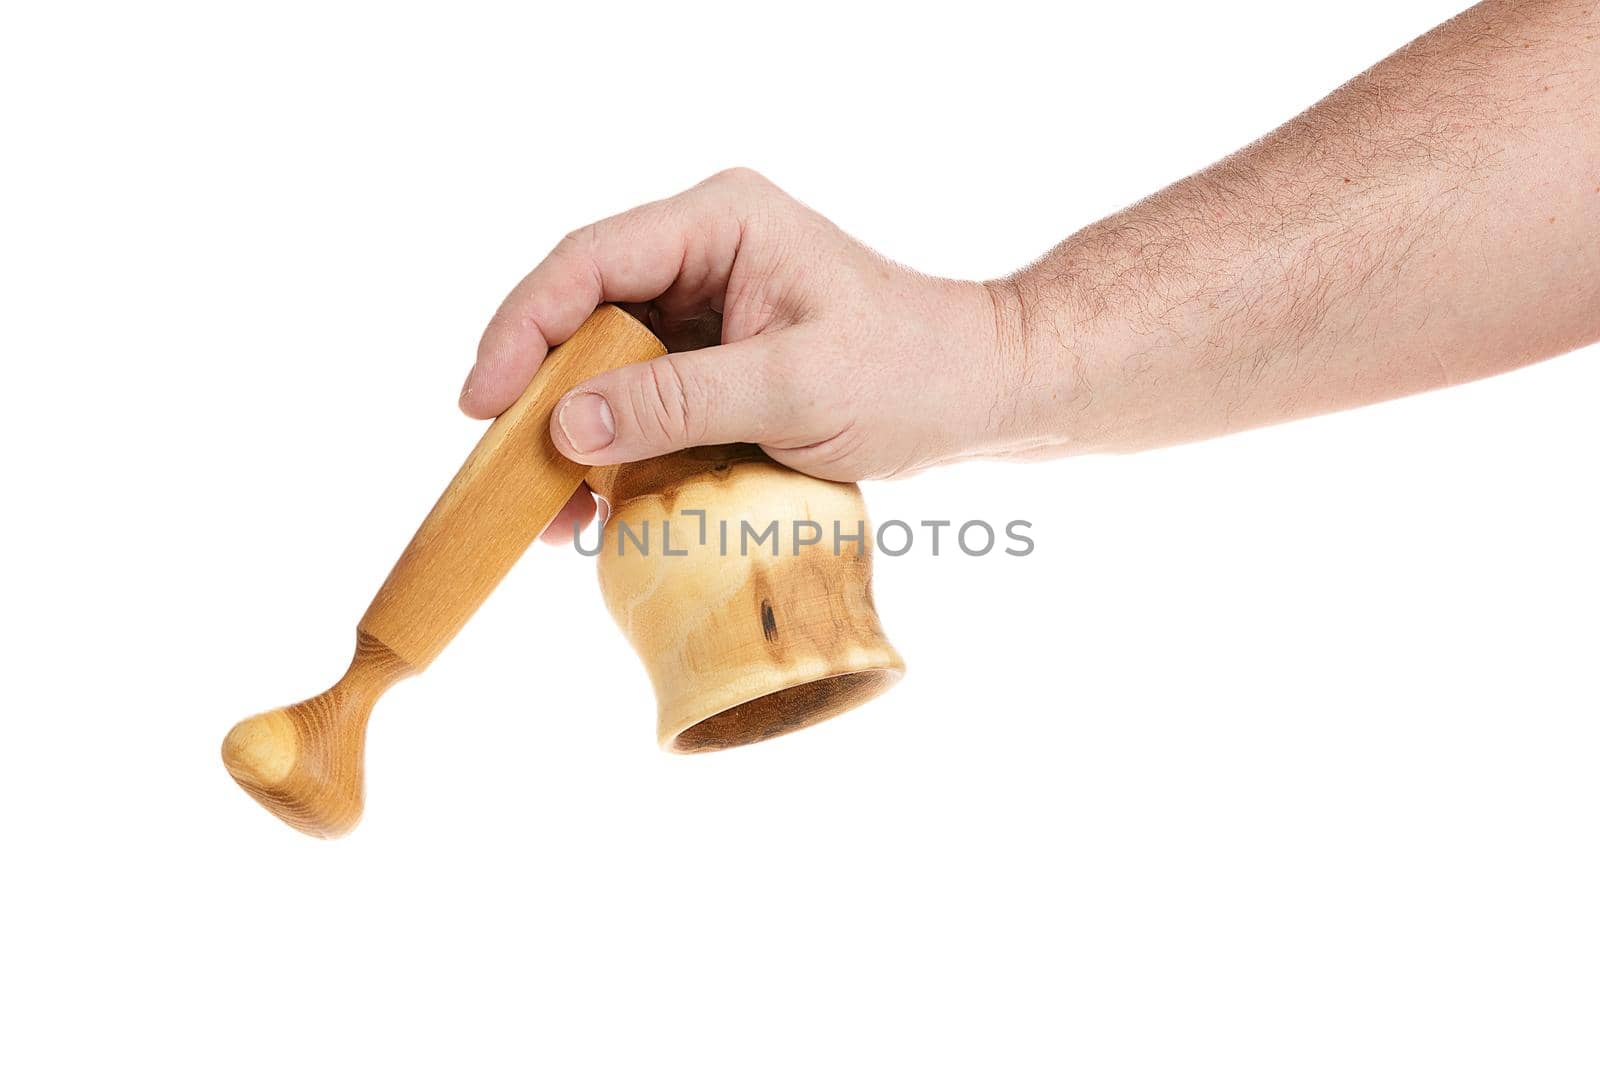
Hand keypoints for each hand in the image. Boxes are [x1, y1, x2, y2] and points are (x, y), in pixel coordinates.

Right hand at [461, 168, 1014, 542]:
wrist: (976, 392)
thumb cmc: (909, 373)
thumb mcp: (793, 388)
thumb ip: (678, 401)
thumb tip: (568, 426)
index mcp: (721, 223)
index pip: (590, 262)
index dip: (523, 329)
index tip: (482, 403)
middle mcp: (704, 252)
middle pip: (585, 312)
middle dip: (541, 393)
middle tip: (503, 467)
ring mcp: (709, 304)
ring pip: (607, 361)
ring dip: (576, 433)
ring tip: (548, 509)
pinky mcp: (717, 355)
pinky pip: (644, 394)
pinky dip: (619, 446)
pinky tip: (597, 502)